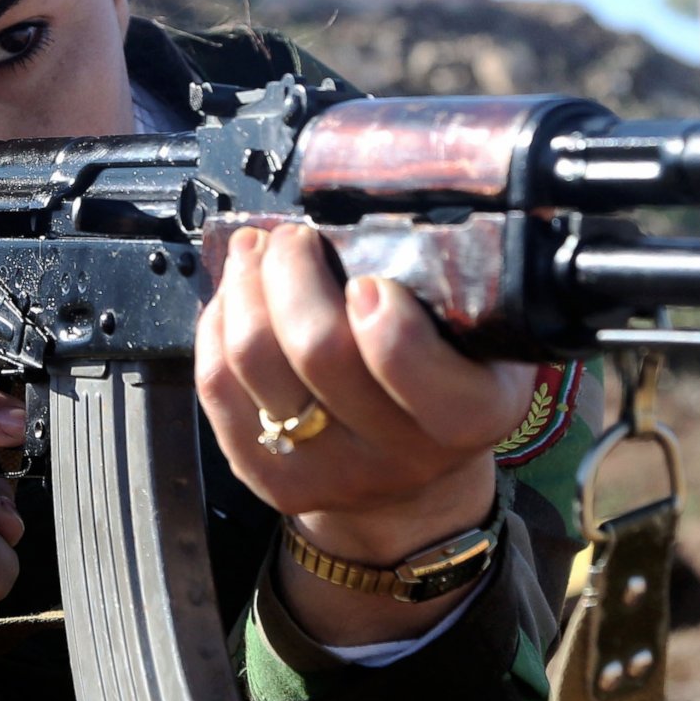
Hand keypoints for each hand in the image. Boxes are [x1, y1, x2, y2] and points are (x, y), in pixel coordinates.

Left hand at [196, 224, 535, 645]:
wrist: (413, 480)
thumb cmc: (447, 379)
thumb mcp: (482, 341)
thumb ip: (450, 293)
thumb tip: (373, 219)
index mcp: (469, 416)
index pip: (415, 370)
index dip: (382, 319)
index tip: (367, 279)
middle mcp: (404, 456)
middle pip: (317, 350)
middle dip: (291, 270)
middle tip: (293, 238)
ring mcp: (334, 476)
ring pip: (254, 363)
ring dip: (244, 287)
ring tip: (257, 252)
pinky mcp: (274, 481)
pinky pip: (218, 390)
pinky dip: (217, 327)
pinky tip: (234, 298)